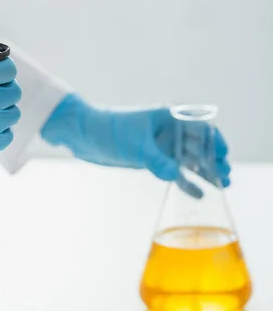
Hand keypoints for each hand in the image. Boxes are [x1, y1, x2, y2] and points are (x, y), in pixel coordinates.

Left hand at [41, 95, 229, 196]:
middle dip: (212, 160)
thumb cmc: (110, 130)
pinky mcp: (151, 160)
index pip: (200, 126)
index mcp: (168, 117)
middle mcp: (167, 131)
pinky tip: (197, 193)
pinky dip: (185, 181)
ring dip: (203, 172)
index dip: (214, 140)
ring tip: (220, 186)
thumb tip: (176, 176)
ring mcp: (160, 146)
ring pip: (188, 160)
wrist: (84, 135)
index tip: (223, 155)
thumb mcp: (135, 146)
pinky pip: (173, 171)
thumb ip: (156, 161)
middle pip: (197, 145)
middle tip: (225, 176)